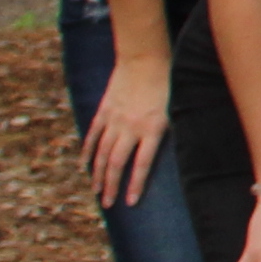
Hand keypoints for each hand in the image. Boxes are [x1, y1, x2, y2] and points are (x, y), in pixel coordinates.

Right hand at [82, 49, 173, 210]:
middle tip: (107, 204)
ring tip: (96, 191)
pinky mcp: (104, 111)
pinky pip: (93, 135)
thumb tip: (175, 153)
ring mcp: (114, 119)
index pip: (142, 164)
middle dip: (111, 186)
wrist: (145, 57)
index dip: (135, 185)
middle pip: (116, 163)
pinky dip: (87, 151)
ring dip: (98, 174)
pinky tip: (84, 165)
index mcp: (152, 128)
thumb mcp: (177, 108)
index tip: (130, 203)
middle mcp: (130, 127)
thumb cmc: (168, 83)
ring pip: (101, 153)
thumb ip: (170, 132)